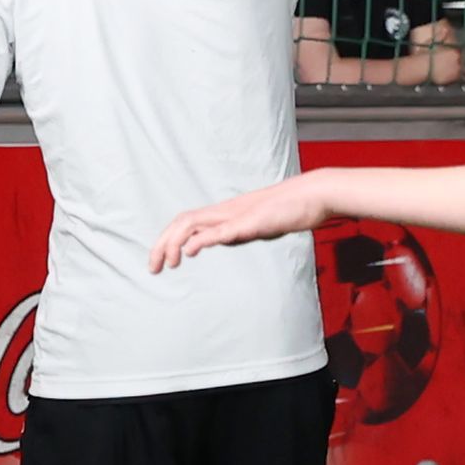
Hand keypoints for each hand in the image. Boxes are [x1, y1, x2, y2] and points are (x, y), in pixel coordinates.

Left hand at [149, 174, 328, 270]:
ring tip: (168, 263)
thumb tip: (211, 241)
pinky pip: (221, 230)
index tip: (159, 262)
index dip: (167, 240)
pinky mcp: (250, 222)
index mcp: (223, 214)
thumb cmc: (286, 211)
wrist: (313, 196)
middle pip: (181, 222)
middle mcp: (224, 212)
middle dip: (161, 245)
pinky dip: (203, 239)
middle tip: (152, 269)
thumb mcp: (252, 226)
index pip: (184, 223)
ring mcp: (236, 215)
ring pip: (193, 223)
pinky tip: (191, 251)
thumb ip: (230, 234)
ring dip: (175, 243)